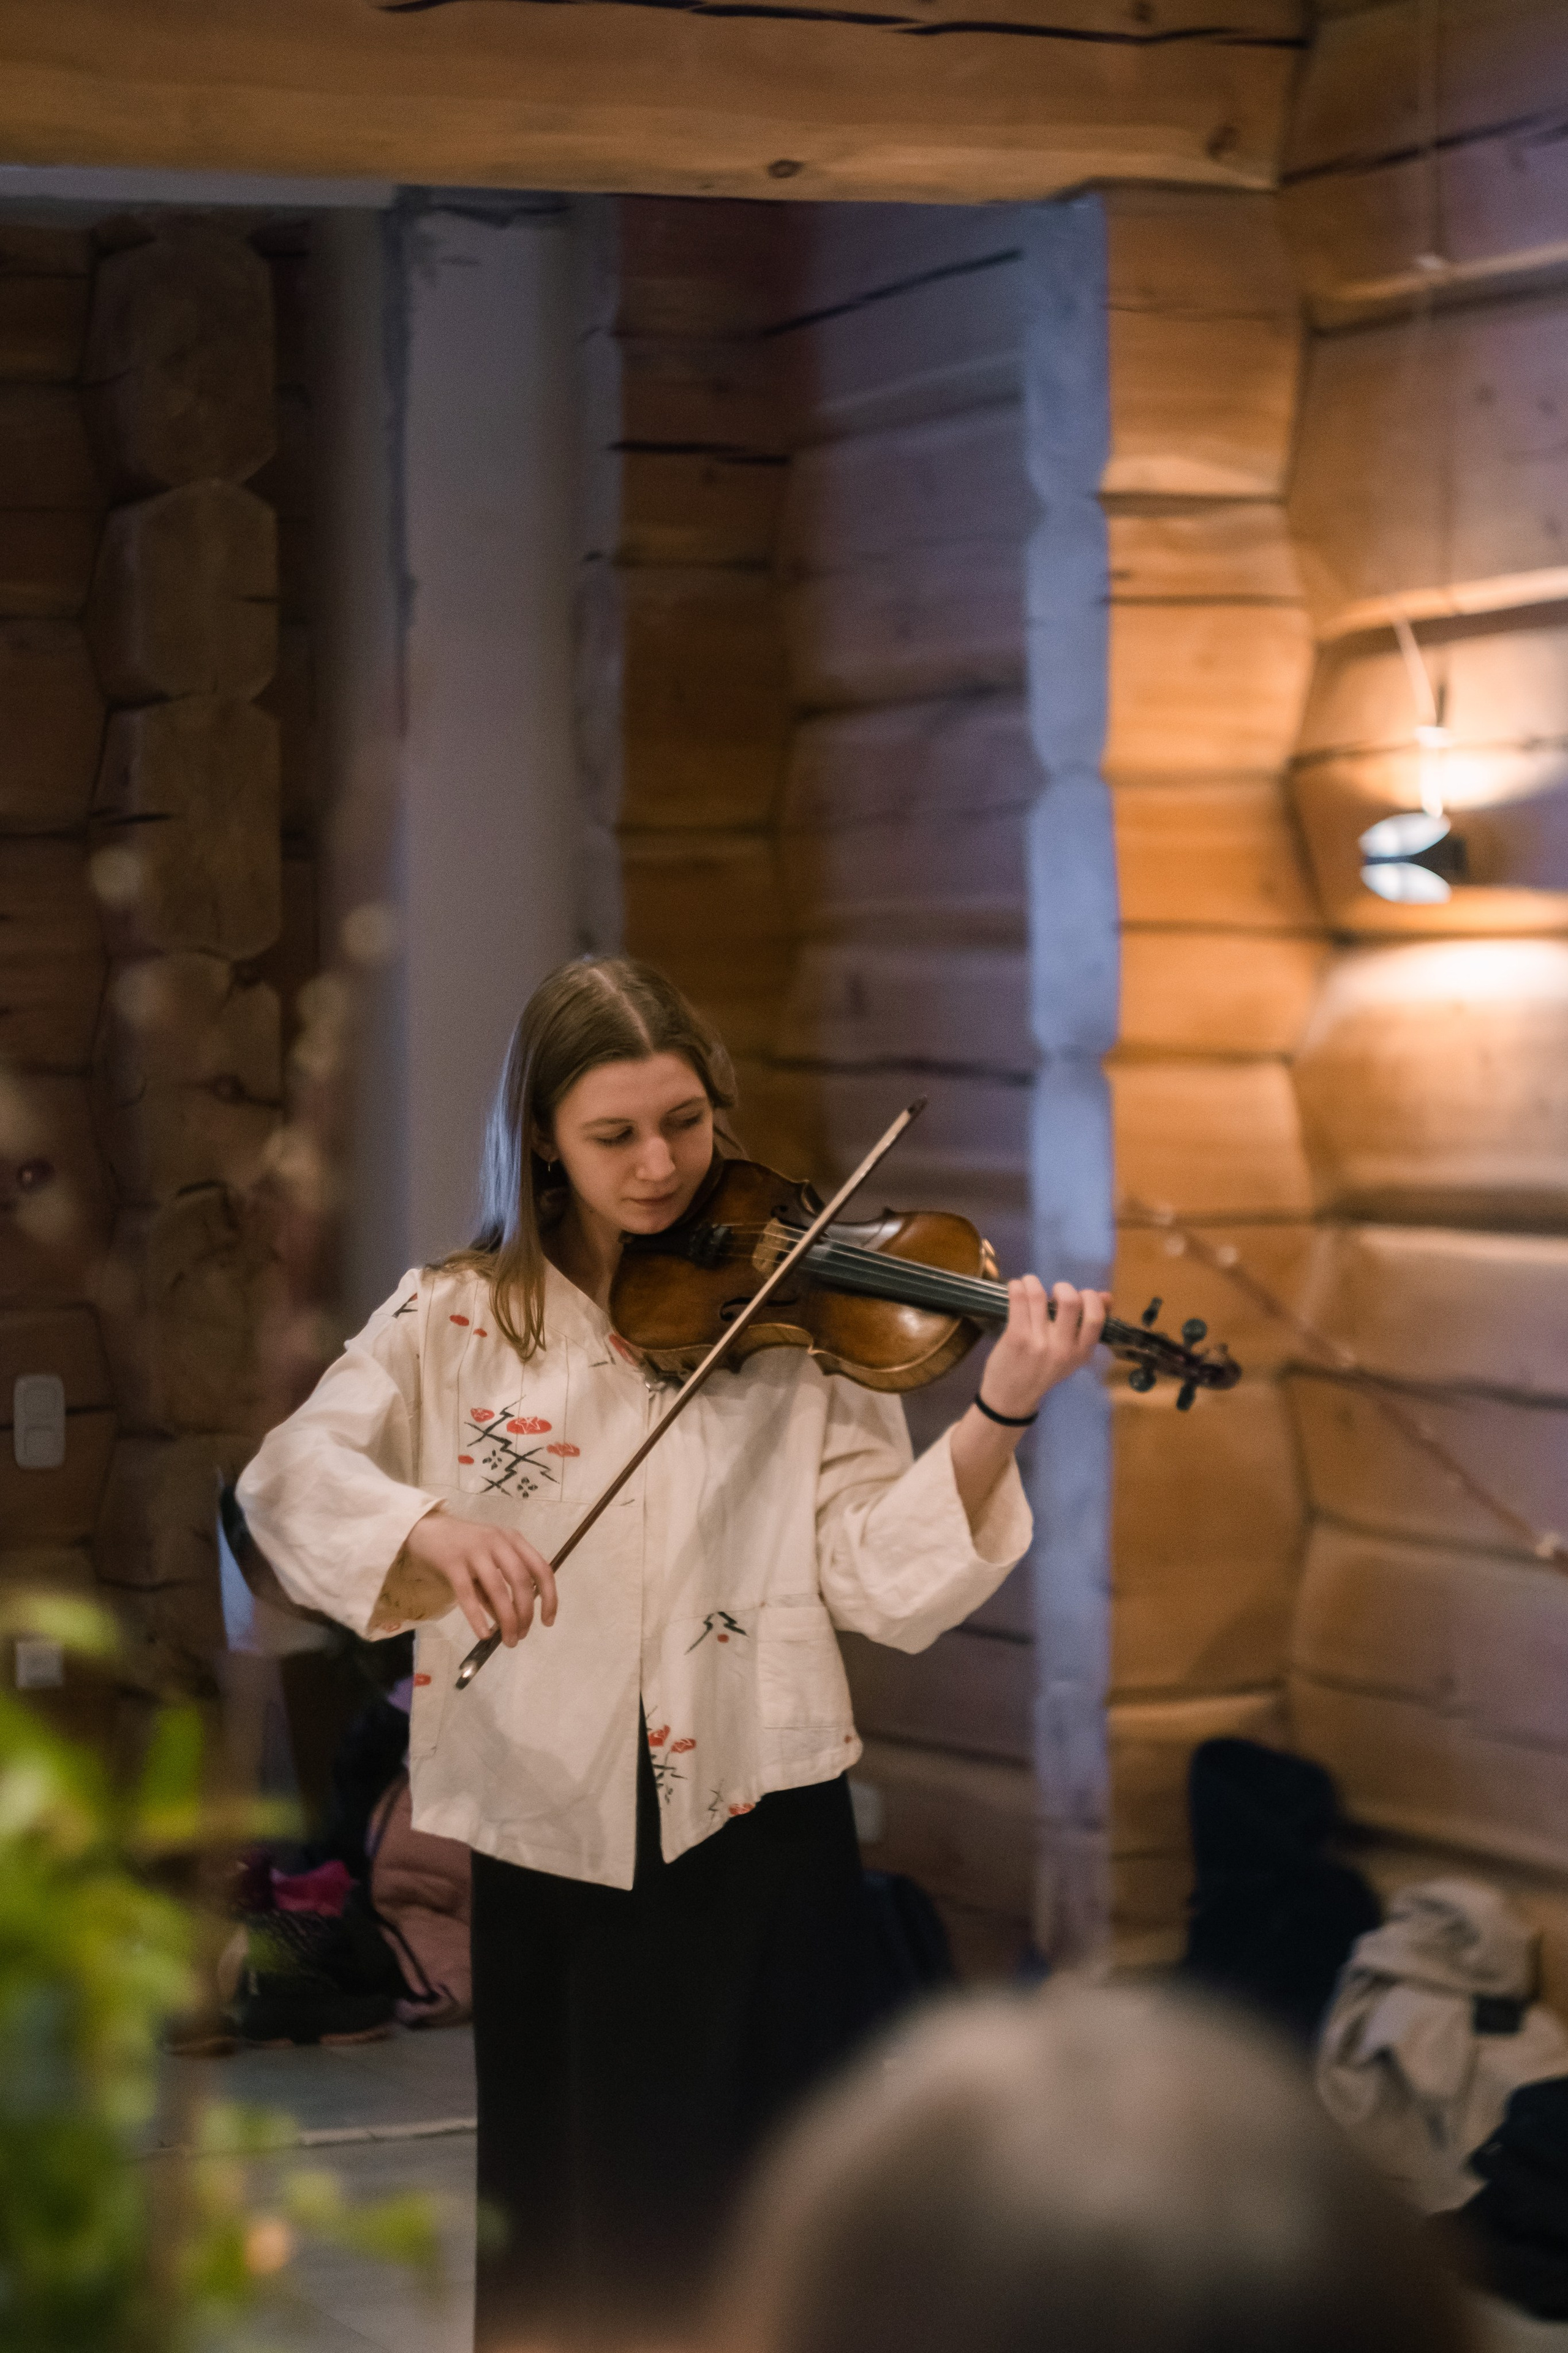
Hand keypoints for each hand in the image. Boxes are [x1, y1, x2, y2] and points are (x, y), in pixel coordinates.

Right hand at [403, 1508, 558, 1647]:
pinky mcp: (452, 1562)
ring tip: (508, 1641)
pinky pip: (468, 1594)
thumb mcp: (488, 1561)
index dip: (550, 1597)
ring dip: (507, 1619)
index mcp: (513, 1540)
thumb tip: (512, 1622)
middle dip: (526, 1613)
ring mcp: (475, 1551)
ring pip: (498, 1589)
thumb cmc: (463, 1547)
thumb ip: (500, 1588)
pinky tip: (484, 1634)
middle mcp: (498, 1542)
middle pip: (521, 1581)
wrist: (425, 1529)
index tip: (548, 1621)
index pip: (541, 1569)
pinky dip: (478, 1617)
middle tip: (522, 1635)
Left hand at [979, 1277, 1109, 1419]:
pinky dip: (1017, 1286)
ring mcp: (1038, 1342)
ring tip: (1030, 1285)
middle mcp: (1062, 1348)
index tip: (1080, 1296)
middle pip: (1071, 1301)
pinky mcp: (1016, 1337)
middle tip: (1054, 1293)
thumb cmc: (1042, 1373)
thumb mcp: (1071, 1356)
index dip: (1090, 1298)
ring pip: (1039, 1295)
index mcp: (1081, 1353)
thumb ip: (1087, 1328)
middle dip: (1063, 1288)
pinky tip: (1016, 1287)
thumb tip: (1107, 1296)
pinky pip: (1019, 1299)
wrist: (1010, 1399)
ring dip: (1033, 1282)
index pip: (1096, 1318)